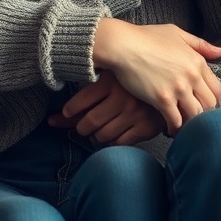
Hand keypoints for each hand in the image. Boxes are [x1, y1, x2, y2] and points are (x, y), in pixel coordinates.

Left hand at [48, 71, 165, 144]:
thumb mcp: (109, 78)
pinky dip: (110, 142)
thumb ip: (85, 95)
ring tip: (98, 129)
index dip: (69, 112)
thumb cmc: (131, 82)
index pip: (79, 102)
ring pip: (101, 136)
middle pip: (88, 122)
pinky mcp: (145, 128)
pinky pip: (118, 143)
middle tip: (83, 124)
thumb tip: (52, 118)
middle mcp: (122, 97)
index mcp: (111, 80)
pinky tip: (113, 134)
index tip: (69, 113)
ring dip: (94, 137)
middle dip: (81, 128)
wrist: (167, 86)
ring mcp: (134, 114)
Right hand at [93, 18, 220, 134]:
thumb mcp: (177, 34)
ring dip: (190, 123)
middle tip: (193, 119)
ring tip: (183, 126)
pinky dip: (174, 128)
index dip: (211, 101)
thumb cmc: (146, 37)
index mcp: (197, 61)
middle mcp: (192, 76)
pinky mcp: (162, 99)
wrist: (122, 44)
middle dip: (203, 115)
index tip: (202, 106)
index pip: (216, 89)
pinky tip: (169, 129)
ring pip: (195, 116)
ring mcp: (178, 88)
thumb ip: (201, 44)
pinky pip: (176, 121)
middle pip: (209, 105)